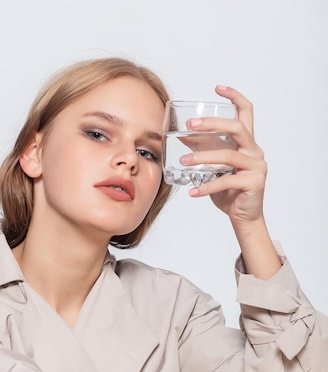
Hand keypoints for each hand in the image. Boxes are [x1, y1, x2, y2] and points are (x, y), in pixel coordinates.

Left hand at [181, 85, 266, 227]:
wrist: (243, 217)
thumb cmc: (229, 191)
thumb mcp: (214, 167)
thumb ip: (204, 150)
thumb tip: (183, 135)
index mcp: (247, 143)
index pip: (246, 112)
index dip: (234, 97)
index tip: (217, 87)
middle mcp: (254, 151)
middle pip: (236, 128)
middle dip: (212, 124)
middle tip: (190, 125)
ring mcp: (256, 166)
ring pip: (228, 155)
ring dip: (202, 158)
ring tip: (183, 162)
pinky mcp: (254, 183)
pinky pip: (226, 181)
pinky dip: (206, 186)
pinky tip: (192, 191)